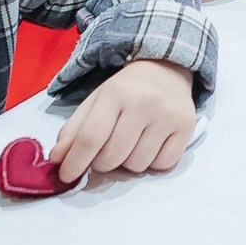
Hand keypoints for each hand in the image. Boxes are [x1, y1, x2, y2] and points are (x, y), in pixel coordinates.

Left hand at [52, 58, 196, 183]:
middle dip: (102, 163)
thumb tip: (58, 161)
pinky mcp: (187, 128)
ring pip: (137, 165)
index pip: (91, 138)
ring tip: (131, 143)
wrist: (166, 68)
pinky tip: (151, 144)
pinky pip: (162, 165)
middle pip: (113, 157)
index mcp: (116, 93)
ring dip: (128, 162)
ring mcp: (168, 116)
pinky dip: (152, 162)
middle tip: (105, 151)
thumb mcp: (95, 102)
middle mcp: (145, 102)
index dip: (75, 162)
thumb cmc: (126, 90)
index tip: (66, 176)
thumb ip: (74, 131)